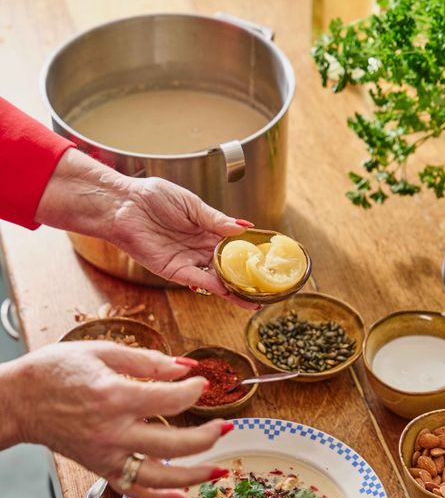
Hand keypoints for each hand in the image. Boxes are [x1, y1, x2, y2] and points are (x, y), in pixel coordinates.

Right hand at [0, 342, 232, 497]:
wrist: (19, 401)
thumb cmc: (54, 372)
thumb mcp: (101, 352)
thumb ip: (146, 361)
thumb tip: (184, 367)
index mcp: (115, 397)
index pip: (170, 400)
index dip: (194, 391)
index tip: (202, 383)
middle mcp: (113, 432)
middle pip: (174, 444)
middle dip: (207, 437)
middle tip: (226, 426)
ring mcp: (108, 455)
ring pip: (159, 477)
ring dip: (194, 476)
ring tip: (219, 470)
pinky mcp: (101, 468)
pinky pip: (135, 491)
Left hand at [113, 177, 257, 307]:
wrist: (124, 205)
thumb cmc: (152, 198)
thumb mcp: (192, 204)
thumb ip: (217, 219)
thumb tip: (244, 227)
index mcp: (205, 230)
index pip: (233, 246)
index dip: (249, 255)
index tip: (267, 262)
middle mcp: (198, 249)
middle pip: (227, 268)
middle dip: (246, 279)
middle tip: (267, 288)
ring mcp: (187, 261)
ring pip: (216, 279)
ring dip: (235, 290)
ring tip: (255, 299)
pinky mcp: (173, 271)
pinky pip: (198, 280)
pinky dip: (215, 287)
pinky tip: (231, 292)